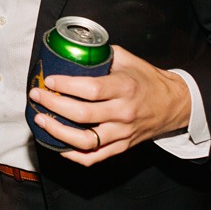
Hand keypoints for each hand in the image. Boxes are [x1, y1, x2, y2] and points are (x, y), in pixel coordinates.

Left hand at [29, 44, 191, 165]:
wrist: (173, 104)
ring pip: (85, 140)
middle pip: (83, 115)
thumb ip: (102, 56)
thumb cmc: (147, 80)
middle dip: (54, 106)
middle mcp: (124, 112)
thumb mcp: (128, 60)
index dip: (66, 86)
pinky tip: (58, 145)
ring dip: (58, 132)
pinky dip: (72, 155)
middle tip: (37, 97)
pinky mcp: (121, 147)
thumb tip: (73, 51)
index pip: (91, 89)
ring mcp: (122, 133)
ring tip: (41, 120)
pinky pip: (93, 157)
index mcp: (125, 87)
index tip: (49, 81)